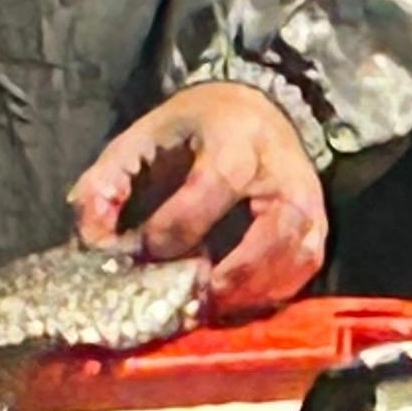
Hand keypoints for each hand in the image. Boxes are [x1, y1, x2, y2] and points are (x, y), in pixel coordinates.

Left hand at [68, 82, 327, 317]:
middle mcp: (281, 169)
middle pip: (269, 233)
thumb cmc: (197, 126)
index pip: (207, 192)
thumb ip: (108, 182)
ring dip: (251, 294)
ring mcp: (308, 199)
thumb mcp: (145, 135)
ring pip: (293, 257)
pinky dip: (273, 293)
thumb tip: (93, 242)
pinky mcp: (319, 222)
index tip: (140, 253)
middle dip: (228, 277)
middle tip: (189, 300)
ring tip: (210, 307)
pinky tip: (238, 300)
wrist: (259, 104)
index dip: (169, 231)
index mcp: (235, 138)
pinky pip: (304, 269)